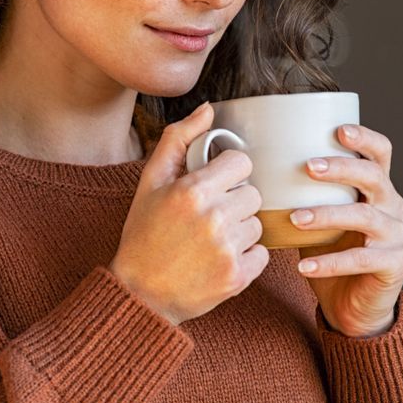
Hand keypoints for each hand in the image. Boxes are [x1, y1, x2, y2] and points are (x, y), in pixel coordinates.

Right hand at [110, 103, 268, 325]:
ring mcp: (227, 250)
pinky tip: (219, 260)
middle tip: (209, 217)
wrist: (139, 293)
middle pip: (253, 194)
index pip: (241, 163)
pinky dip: (246, 257)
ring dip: (240, 230)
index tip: (213, 186)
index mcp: (193, 191)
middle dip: (234, 202)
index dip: (228, 172)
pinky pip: (262, 254)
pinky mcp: (237, 277)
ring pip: (258, 224)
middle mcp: (214, 218)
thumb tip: (208, 109)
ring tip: (211, 240)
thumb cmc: (143, 234)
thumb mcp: (150, 182)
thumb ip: (178, 140)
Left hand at [293, 123, 402, 337]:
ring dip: (328, 214)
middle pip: (375, 177)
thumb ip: (301, 194)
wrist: (352, 306)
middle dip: (341, 168)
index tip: (338, 130)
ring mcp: (398, 236)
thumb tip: (254, 169)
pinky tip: (304, 265)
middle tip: (308, 167)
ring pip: (366, 217)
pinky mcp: (395, 264)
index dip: (364, 138)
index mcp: (377, 189)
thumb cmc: (330, 254)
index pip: (381, 153)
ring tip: (295, 218)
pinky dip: (331, 262)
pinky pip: (362, 259)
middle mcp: (393, 207)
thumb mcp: (316, 218)